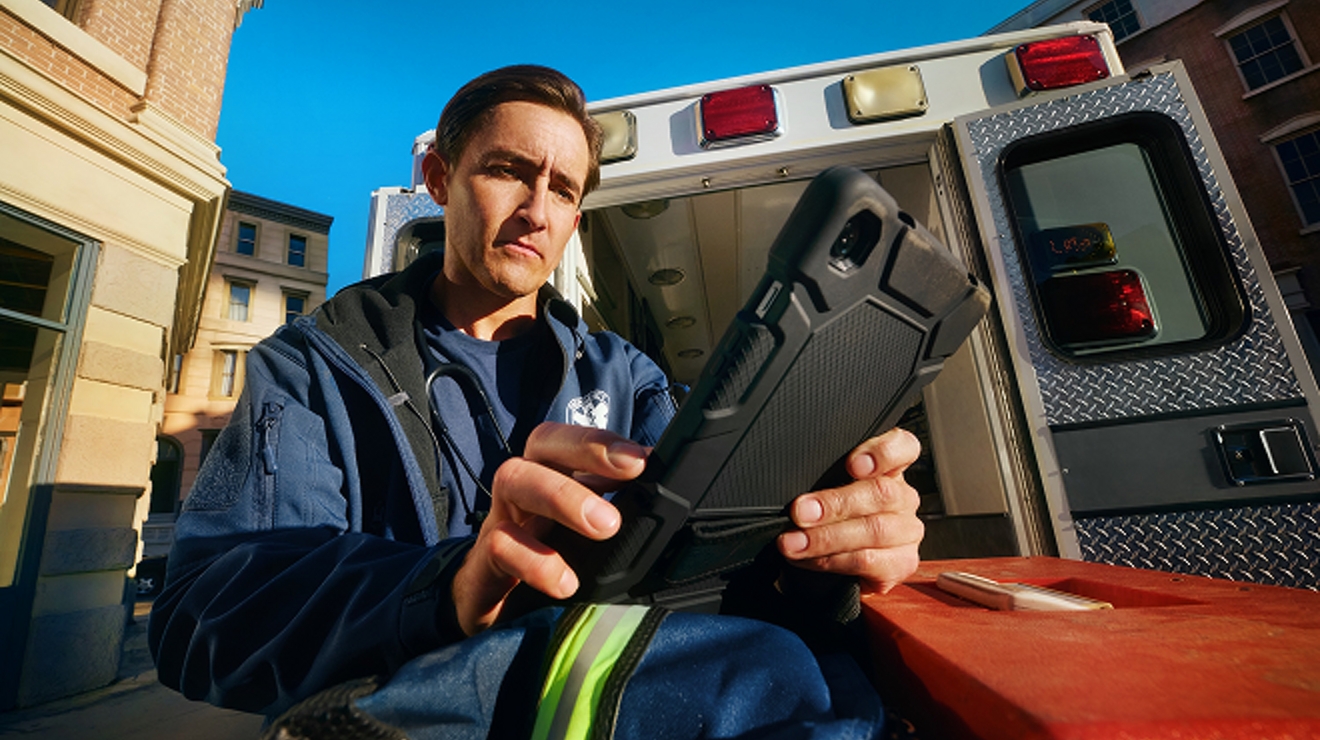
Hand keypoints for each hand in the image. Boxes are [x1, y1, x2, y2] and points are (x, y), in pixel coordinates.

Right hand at [450, 422, 646, 635]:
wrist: (488, 605)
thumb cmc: (544, 558)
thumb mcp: (581, 532)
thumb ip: (617, 511)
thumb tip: (664, 494)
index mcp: (552, 475)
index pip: (571, 438)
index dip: (603, 440)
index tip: (643, 457)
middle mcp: (524, 486)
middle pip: (542, 443)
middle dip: (587, 448)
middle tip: (633, 470)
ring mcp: (500, 519)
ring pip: (515, 481)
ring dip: (563, 496)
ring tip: (607, 526)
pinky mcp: (483, 563)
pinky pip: (500, 547)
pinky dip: (536, 562)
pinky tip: (566, 582)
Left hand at [777, 427, 923, 592]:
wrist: (834, 571)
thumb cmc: (828, 518)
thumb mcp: (825, 489)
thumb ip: (821, 478)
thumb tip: (791, 484)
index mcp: (889, 469)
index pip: (903, 447)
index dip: (883, 452)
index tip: (853, 464)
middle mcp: (903, 498)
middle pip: (881, 492)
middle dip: (834, 503)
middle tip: (799, 512)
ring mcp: (907, 532)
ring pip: (874, 530)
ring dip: (826, 537)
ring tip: (793, 542)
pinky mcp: (902, 563)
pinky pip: (867, 560)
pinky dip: (832, 560)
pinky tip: (808, 559)